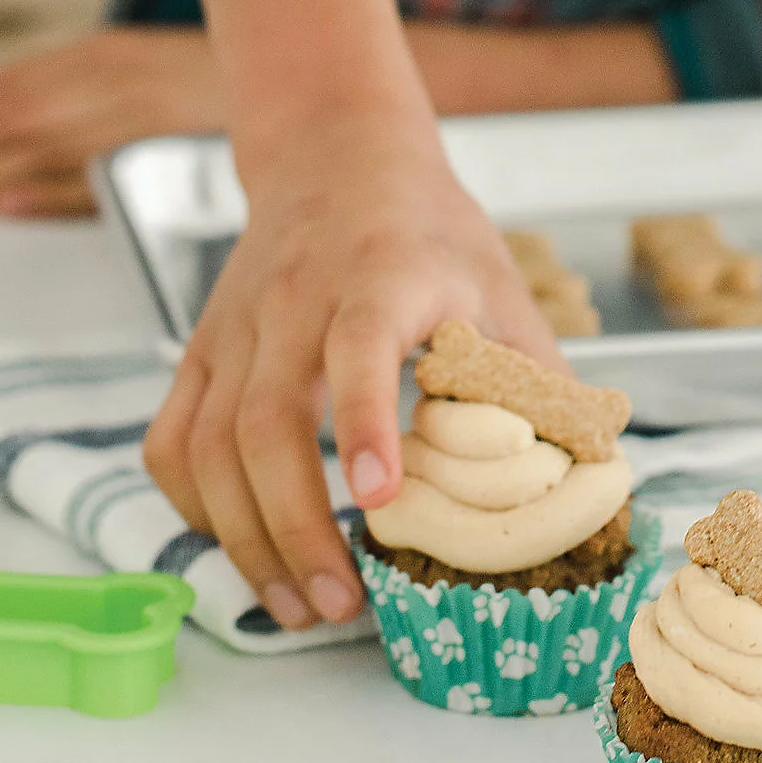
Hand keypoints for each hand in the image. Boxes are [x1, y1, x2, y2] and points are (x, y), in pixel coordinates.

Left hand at [0, 28, 224, 217]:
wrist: (331, 90)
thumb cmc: (243, 100)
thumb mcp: (167, 85)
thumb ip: (106, 119)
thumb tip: (23, 177)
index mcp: (118, 60)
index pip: (18, 87)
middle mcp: (126, 79)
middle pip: (18, 113)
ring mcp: (152, 113)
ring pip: (48, 138)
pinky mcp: (183, 151)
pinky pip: (104, 173)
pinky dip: (53, 188)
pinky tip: (14, 203)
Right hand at [141, 112, 564, 629]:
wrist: (335, 155)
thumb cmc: (428, 230)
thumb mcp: (498, 283)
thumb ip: (535, 371)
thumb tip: (589, 467)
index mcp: (382, 276)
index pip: (361, 343)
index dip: (365, 419)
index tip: (380, 499)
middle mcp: (295, 300)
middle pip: (267, 421)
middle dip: (295, 526)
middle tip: (339, 606)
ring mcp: (235, 326)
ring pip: (208, 443)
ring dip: (243, 536)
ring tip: (296, 605)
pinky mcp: (201, 347)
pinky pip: (172, 438)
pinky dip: (195, 503)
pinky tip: (239, 545)